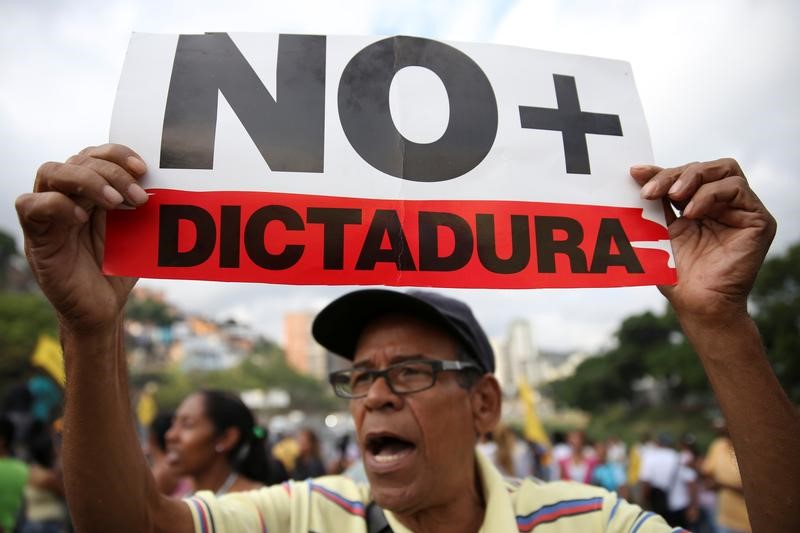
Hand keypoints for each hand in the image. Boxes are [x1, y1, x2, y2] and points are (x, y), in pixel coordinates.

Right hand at [15, 144, 148, 331]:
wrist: (103, 310)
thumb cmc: (119, 269)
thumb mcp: (137, 233)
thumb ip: (142, 207)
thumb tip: (167, 182)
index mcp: (91, 191)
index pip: (95, 154)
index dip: (117, 154)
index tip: (144, 169)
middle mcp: (67, 196)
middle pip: (77, 160)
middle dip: (111, 172)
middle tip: (138, 197)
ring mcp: (49, 215)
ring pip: (52, 172)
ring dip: (87, 181)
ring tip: (115, 202)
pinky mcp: (36, 237)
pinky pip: (30, 205)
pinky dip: (56, 204)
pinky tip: (81, 217)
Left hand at [630, 158, 775, 321]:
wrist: (696, 303)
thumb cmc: (677, 274)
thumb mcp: (660, 230)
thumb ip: (655, 202)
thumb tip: (637, 173)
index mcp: (700, 207)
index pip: (685, 176)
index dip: (661, 171)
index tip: (634, 173)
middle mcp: (724, 206)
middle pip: (706, 168)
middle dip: (675, 174)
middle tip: (651, 191)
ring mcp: (743, 211)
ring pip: (725, 170)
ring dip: (692, 179)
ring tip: (672, 198)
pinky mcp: (759, 220)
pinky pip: (737, 189)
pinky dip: (709, 194)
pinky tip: (690, 213)